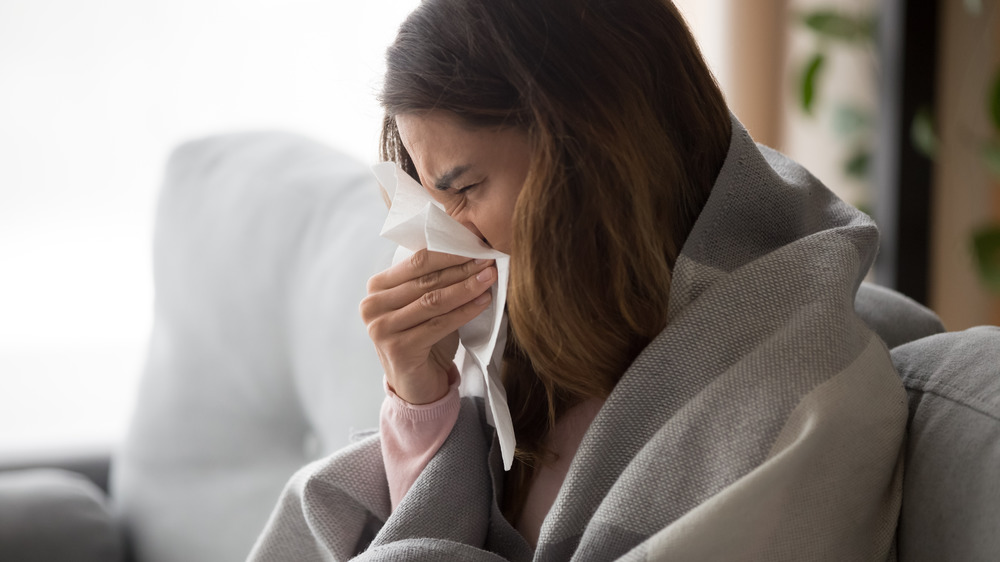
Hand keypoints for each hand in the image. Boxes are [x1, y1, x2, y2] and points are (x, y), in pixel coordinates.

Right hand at [360, 249, 495, 404]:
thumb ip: (433, 279)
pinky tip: (483, 302)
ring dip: (465, 287)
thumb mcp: (423, 304)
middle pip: (425, 280)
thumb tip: (469, 249)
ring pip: (432, 301)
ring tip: (489, 278)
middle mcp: (372, 306)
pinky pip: (438, 324)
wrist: (418, 385)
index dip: (448, 252)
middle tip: (488, 260)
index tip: (477, 245)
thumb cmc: (423, 339)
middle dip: (461, 268)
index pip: (416, 261)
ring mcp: (382, 329)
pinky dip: (464, 312)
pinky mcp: (398, 349)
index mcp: (376, 288)